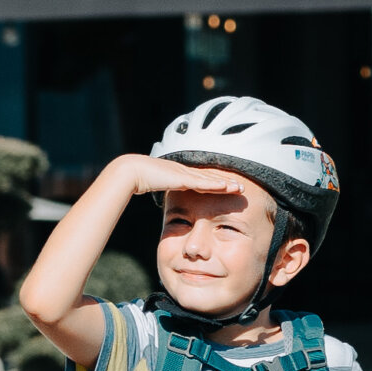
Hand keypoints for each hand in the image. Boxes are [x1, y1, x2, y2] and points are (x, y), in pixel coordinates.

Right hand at [122, 155, 245, 201]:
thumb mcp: (153, 186)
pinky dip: (216, 185)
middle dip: (226, 182)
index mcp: (178, 174)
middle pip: (209, 178)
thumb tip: (160, 199)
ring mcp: (184, 174)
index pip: (201, 179)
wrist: (130, 172)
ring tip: (240, 188)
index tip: (227, 187)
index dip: (215, 183)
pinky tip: (228, 187)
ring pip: (210, 179)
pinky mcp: (182, 178)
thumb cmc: (137, 180)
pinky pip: (203, 183)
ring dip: (226, 184)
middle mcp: (184, 172)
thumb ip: (159, 191)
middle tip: (241, 187)